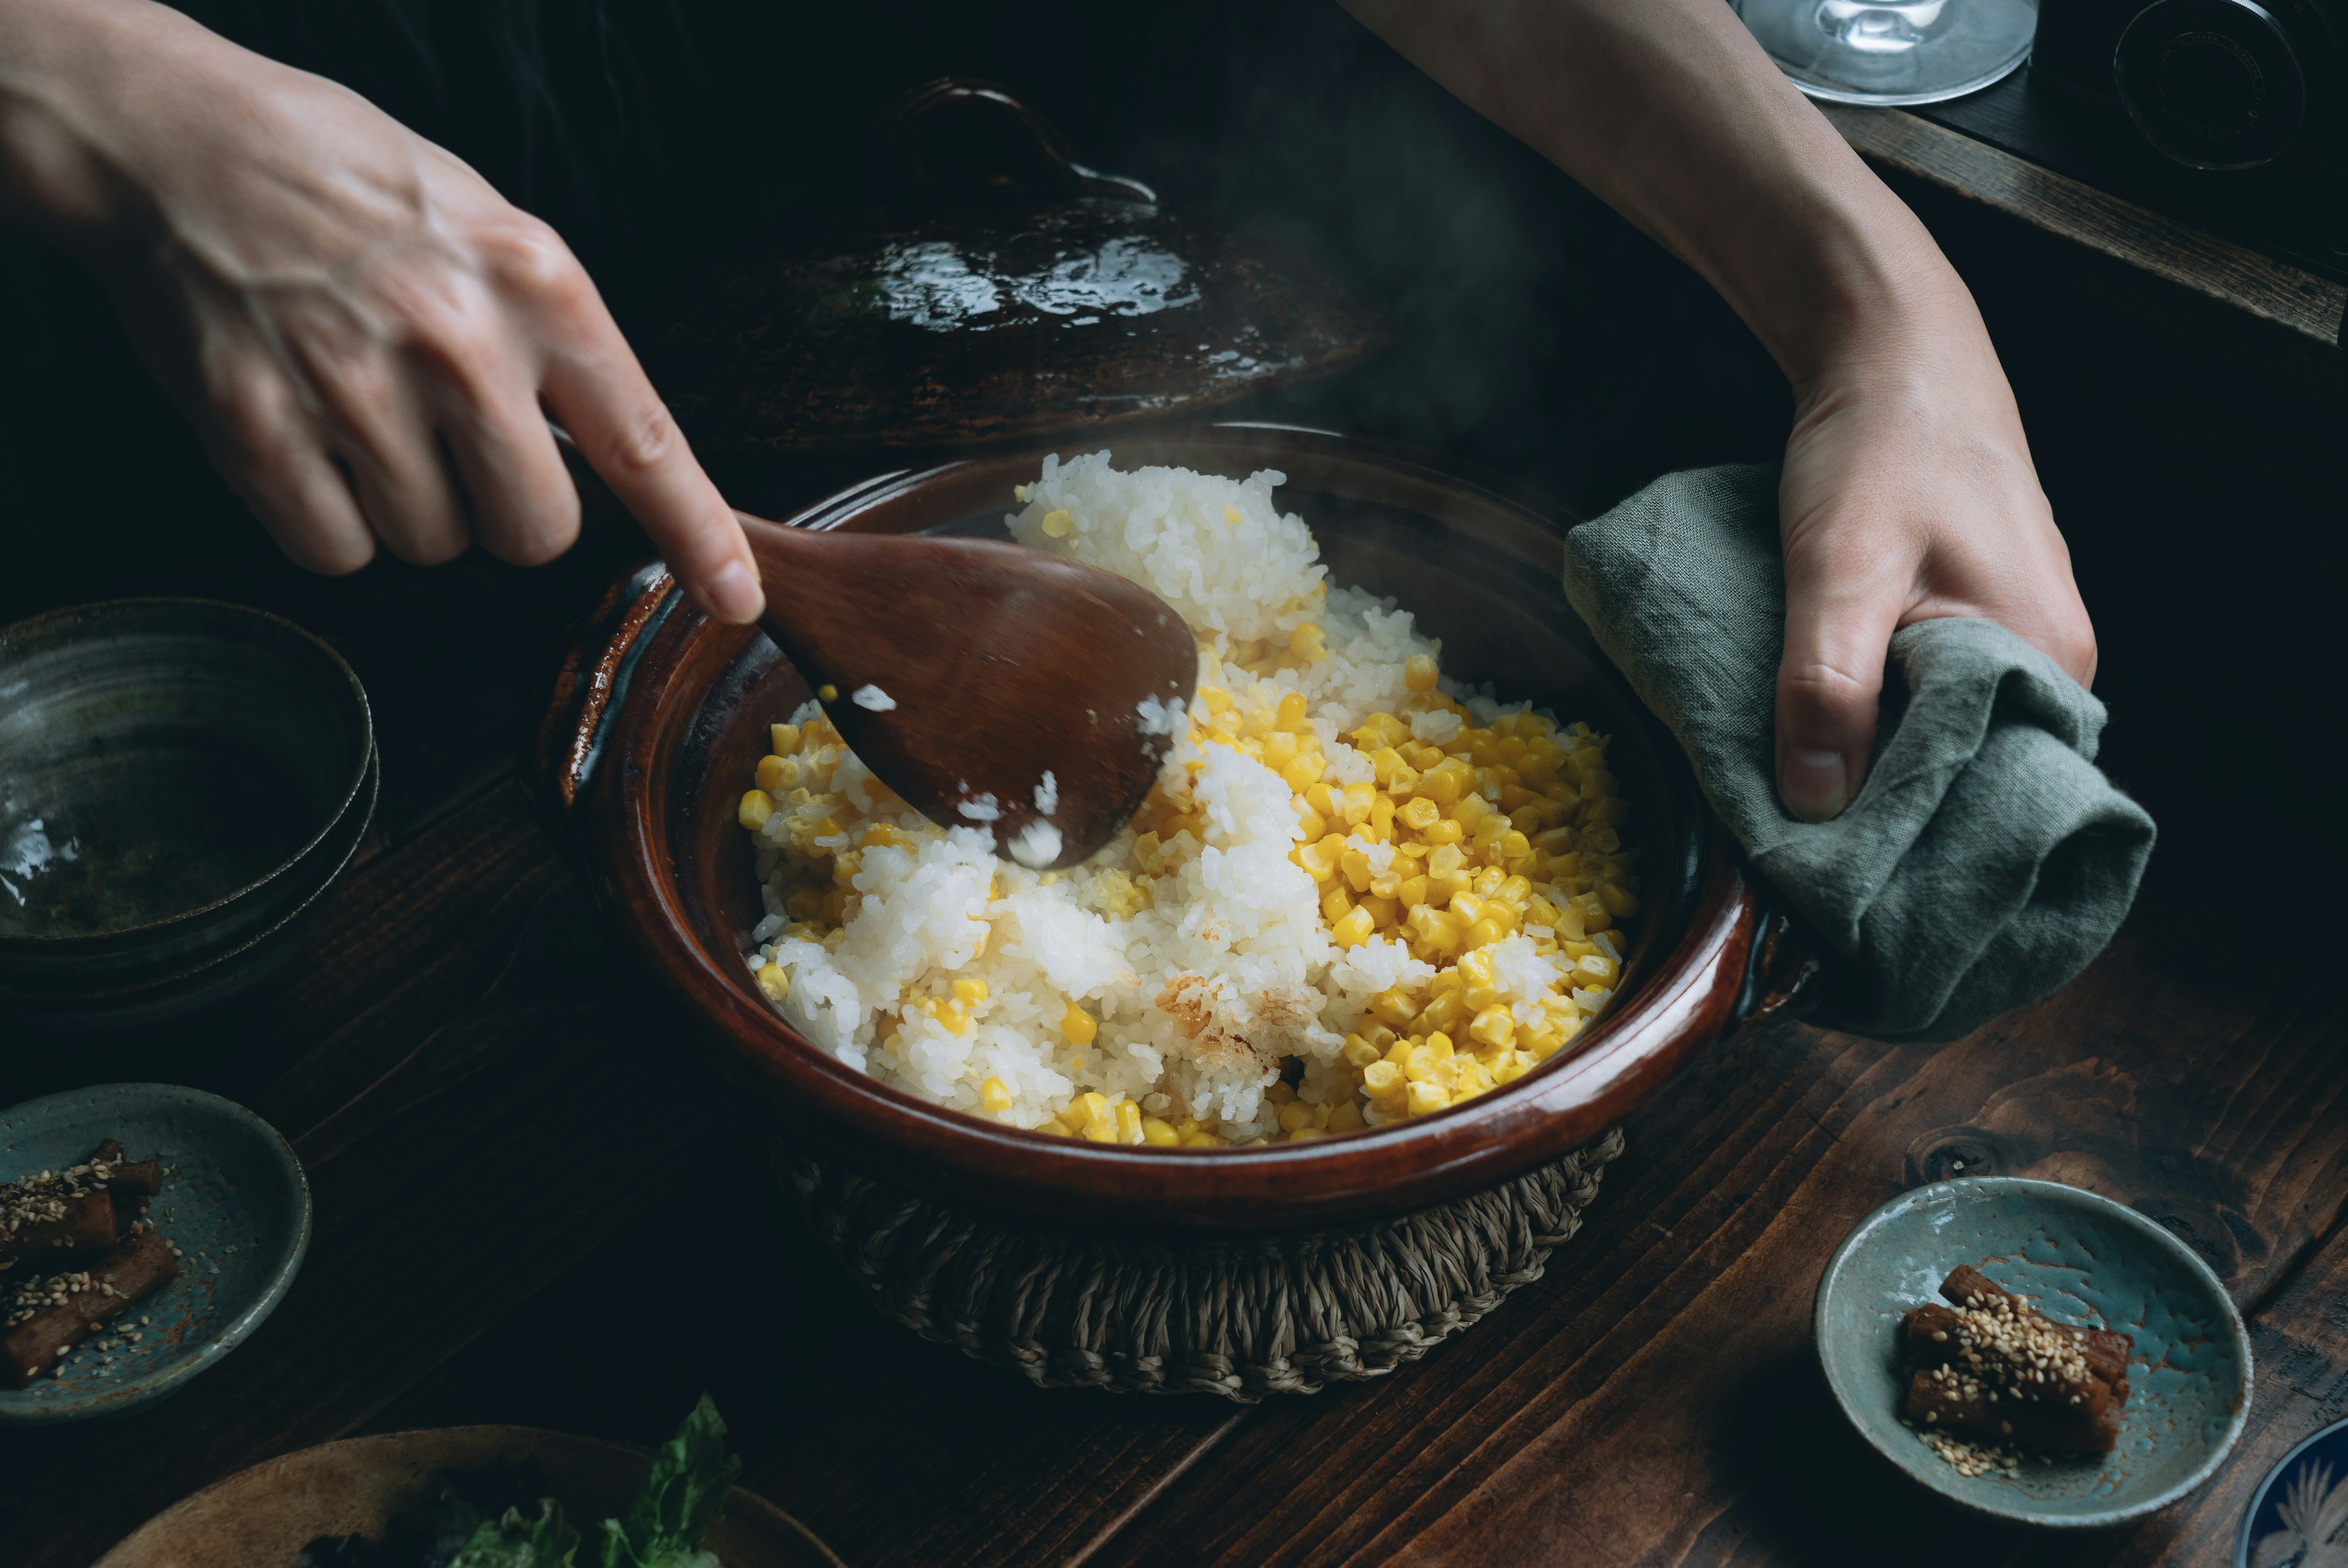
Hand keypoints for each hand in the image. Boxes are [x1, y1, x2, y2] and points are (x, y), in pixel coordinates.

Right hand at [0, 0, 762, 621]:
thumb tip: (601, 468)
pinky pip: (336, 552)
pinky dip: (326, 521)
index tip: (736, 600)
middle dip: (501, 511)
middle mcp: (460, 341)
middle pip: (535, 533)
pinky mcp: (259, 427)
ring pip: (433, 545)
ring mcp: (355, 387)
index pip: (644, 443)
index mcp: (538, 286)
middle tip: (449, 438)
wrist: (180, 143)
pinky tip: (307, 438)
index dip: (697, 537)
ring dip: (405, 505)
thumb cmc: (353, 191)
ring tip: (362, 407)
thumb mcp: (491, 234)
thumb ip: (553, 348)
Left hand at [1773, 324, 2095, 820]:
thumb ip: (1826, 690)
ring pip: (1947, 742)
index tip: (1835, 875)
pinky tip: (1828, 740)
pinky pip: (1935, 703)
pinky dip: (1882, 725)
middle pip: (1972, 779)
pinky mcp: (1981, 627)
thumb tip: (1816, 806)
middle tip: (1804, 850)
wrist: (1894, 359)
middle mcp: (2053, 665)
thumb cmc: (1879, 450)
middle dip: (1893, 814)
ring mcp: (2022, 645)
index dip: (1911, 840)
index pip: (1991, 800)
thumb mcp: (1837, 573)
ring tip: (1805, 804)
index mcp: (2046, 661)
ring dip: (1881, 770)